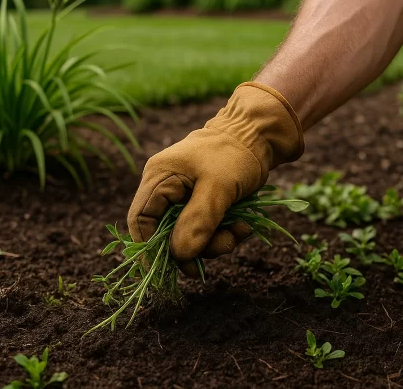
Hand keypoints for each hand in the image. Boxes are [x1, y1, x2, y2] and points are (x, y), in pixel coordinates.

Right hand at [127, 82, 302, 276]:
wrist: (261, 133)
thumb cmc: (234, 153)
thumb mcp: (217, 188)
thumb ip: (197, 221)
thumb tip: (181, 256)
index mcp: (159, 178)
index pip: (140, 220)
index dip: (150, 248)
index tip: (170, 270)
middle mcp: (167, 188)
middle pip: (168, 234)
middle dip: (197, 246)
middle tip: (223, 246)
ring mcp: (186, 196)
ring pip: (191, 235)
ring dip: (217, 241)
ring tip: (240, 231)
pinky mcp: (204, 202)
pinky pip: (208, 228)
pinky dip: (225, 232)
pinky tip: (244, 225)